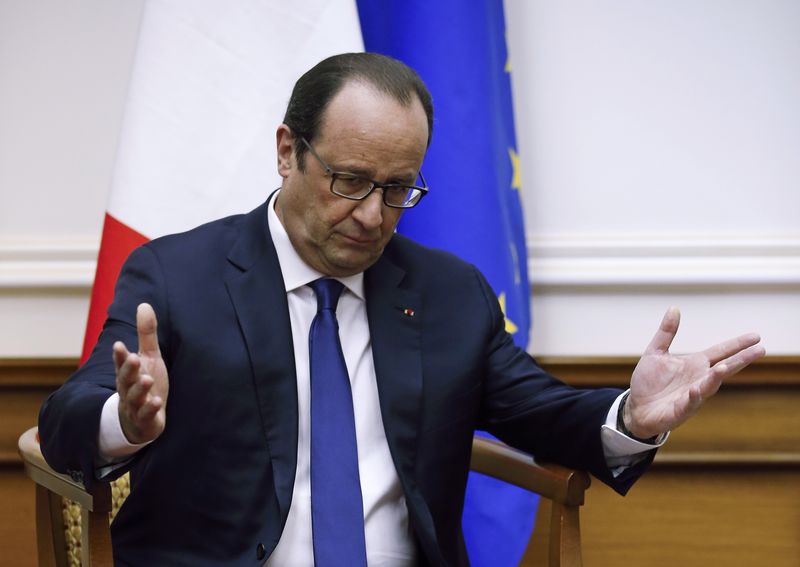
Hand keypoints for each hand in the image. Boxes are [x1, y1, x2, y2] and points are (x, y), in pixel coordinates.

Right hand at [113, 303, 168, 444]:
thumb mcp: (149, 357)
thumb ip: (146, 334)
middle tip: (133, 358)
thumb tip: (144, 304)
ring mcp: (135, 406)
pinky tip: (157, 402)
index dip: (119, 355)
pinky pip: (145, 415)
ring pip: (134, 398)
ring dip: (140, 389)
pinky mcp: (145, 420)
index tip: (119, 345)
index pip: (121, 363)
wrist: (141, 422)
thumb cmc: (145, 384)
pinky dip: (150, 409)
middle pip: (125, 379)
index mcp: (128, 373)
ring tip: (147, 380)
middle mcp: (128, 388)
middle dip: (128, 369)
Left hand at [624, 307, 764, 437]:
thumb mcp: (656, 352)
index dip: (737, 344)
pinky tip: (696, 390)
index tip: (756, 336)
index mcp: (694, 364)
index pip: (720, 352)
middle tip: (760, 350)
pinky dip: (694, 396)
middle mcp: (698, 379)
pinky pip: (690, 402)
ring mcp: (692, 395)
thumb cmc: (649, 382)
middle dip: (740, 360)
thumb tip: (674, 307)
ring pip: (709, 385)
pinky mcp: (681, 410)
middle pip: (723, 367)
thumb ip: (666, 332)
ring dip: (717, 377)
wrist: (636, 408)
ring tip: (726, 367)